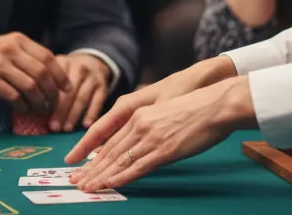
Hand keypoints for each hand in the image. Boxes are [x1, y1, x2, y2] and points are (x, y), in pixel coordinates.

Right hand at [0, 32, 71, 114]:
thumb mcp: (5, 46)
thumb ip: (26, 56)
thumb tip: (53, 76)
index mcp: (18, 40)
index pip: (47, 57)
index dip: (60, 75)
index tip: (66, 89)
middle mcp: (10, 49)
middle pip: (42, 73)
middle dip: (51, 92)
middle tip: (53, 104)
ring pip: (30, 86)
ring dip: (39, 101)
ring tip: (40, 109)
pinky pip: (14, 96)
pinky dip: (22, 106)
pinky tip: (24, 109)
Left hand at [49, 54, 111, 132]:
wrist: (93, 62)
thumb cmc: (68, 72)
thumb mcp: (57, 69)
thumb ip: (46, 83)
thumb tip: (32, 107)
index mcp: (63, 63)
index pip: (55, 83)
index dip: (49, 100)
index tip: (42, 115)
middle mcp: (79, 68)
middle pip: (68, 92)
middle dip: (61, 111)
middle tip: (54, 127)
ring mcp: (93, 77)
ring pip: (82, 98)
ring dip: (74, 115)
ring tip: (66, 129)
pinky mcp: (103, 86)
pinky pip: (98, 101)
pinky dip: (92, 113)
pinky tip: (86, 125)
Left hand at [68, 76, 256, 191]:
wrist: (215, 104)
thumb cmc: (195, 108)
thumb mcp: (163, 112)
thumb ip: (147, 125)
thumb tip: (138, 143)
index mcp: (138, 113)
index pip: (108, 138)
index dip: (92, 154)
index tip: (79, 166)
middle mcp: (139, 124)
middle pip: (108, 151)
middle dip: (90, 169)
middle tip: (76, 181)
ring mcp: (150, 137)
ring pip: (118, 160)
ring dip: (100, 176)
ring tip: (86, 187)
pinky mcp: (164, 150)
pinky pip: (138, 167)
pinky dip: (121, 177)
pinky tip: (109, 184)